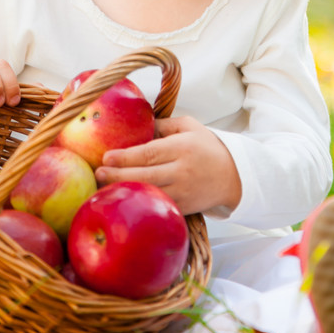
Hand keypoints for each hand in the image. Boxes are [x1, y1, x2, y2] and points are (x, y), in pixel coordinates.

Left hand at [96, 115, 242, 216]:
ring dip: (126, 191)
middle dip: (118, 174)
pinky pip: (158, 206)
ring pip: (150, 194)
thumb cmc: (207, 147)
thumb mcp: (189, 126)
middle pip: (145, 175)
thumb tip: (135, 125)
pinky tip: (125, 201)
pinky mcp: (184, 208)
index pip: (149, 153)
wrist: (234, 175)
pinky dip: (140, 204)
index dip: (125, 156)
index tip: (106, 156)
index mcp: (182, 147)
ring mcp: (183, 192)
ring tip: (104, 188)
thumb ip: (162, 125)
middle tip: (99, 173)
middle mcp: (182, 171)